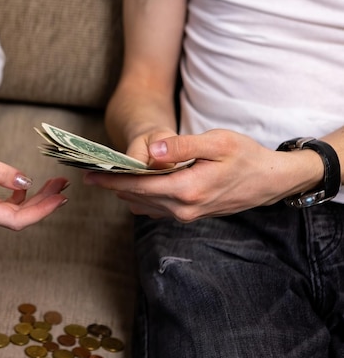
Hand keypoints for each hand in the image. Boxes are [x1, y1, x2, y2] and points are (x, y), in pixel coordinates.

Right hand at [0, 121, 69, 229]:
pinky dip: (21, 195)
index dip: (41, 211)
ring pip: (13, 211)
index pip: (15, 219)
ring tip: (54, 183)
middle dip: (44, 203)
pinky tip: (29, 185)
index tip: (61, 198)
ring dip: (35, 199)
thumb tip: (27, 182)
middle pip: (18, 217)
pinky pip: (4, 204)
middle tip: (64, 185)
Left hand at [84, 129, 322, 221]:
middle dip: (113, 186)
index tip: (88, 176)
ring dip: (125, 192)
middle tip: (91, 174)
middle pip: (136, 198)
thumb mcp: (217, 142)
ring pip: (143, 205)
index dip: (111, 181)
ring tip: (109, 176)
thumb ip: (182, 146)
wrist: (268, 181)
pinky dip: (140, 197)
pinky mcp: (188, 215)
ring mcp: (186, 215)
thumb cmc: (245, 156)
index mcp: (187, 189)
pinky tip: (135, 183)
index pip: (138, 187)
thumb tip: (152, 153)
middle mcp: (183, 208)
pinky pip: (155, 209)